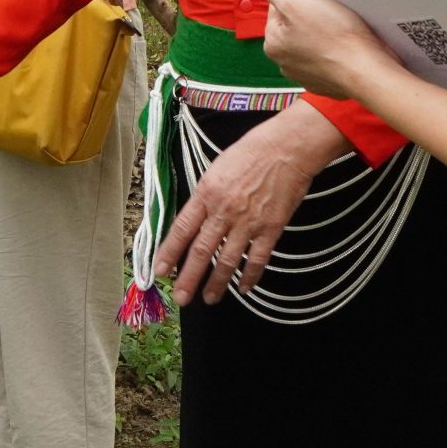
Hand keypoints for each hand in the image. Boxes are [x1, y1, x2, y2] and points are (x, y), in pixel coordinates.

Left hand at [153, 104, 344, 306]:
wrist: (287, 148)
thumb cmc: (251, 152)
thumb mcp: (217, 168)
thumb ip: (205, 196)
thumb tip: (195, 221)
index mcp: (206, 193)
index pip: (181, 229)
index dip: (169, 252)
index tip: (159, 270)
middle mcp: (224, 210)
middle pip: (201, 251)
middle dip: (188, 278)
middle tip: (180, 298)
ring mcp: (248, 222)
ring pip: (227, 260)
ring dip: (217, 283)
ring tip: (209, 298)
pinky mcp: (271, 228)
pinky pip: (257, 259)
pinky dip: (250, 276)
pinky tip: (244, 289)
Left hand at [258, 0, 403, 101]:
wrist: (367, 70)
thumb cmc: (333, 34)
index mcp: (273, 44)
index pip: (279, 5)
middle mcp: (286, 63)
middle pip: (295, 22)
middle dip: (311, 12)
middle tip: (332, 10)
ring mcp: (308, 76)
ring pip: (313, 39)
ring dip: (325, 29)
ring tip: (342, 26)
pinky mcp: (329, 82)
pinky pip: (330, 56)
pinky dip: (337, 48)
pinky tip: (347, 44)